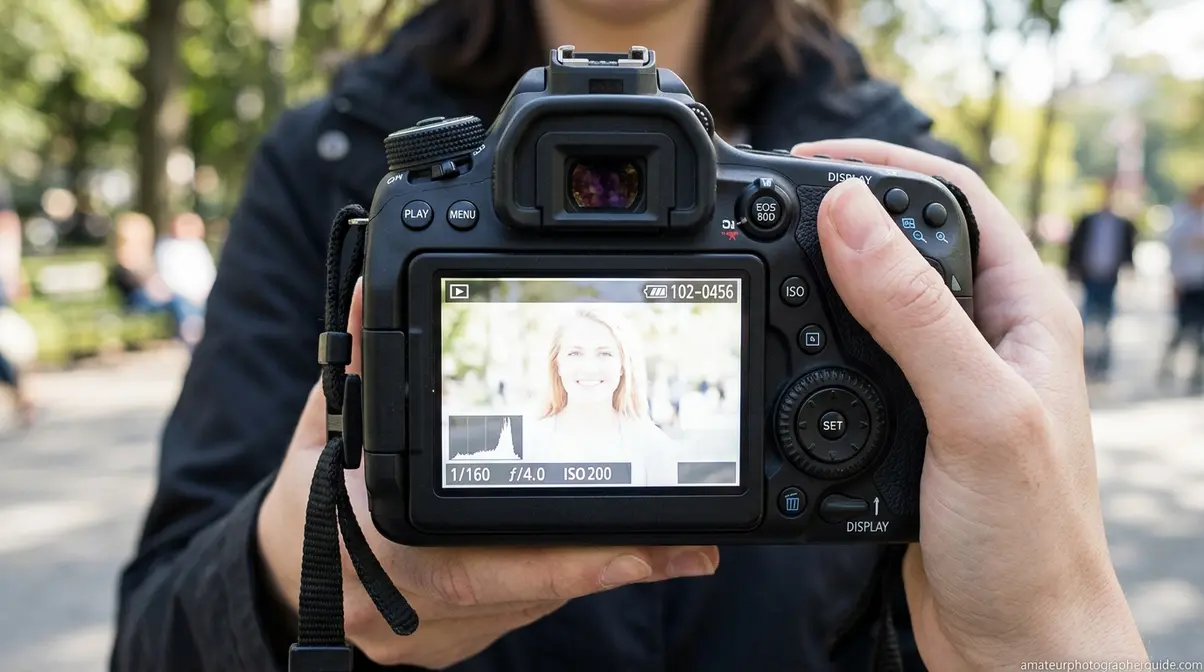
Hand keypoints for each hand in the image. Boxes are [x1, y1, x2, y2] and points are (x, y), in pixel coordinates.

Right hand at [256, 280, 718, 667]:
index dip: (568, 563)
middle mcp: (414, 605)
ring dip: (604, 573)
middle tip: (692, 548)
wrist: (284, 582)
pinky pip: (528, 609)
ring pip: (538, 606)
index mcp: (379, 549)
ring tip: (676, 547)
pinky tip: (621, 553)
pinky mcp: (459, 638)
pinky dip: (572, 578)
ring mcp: (438, 632)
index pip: (479, 565)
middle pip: (531, 592)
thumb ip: (357, 364)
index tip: (649, 549)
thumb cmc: (305, 503)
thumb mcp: (324, 428)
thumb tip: (367, 286)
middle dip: (616, 567)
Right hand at [793, 140, 1146, 667]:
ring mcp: (945, 380)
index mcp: (1024, 311)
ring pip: (872, 300)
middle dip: (839, 215)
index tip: (807, 162)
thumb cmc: (1031, 541)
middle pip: (906, 240)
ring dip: (819, 278)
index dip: (884, 164)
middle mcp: (986, 336)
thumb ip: (912, 312)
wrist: (1014, 642)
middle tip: (768, 210)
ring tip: (764, 268)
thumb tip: (846, 214)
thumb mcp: (974, 412)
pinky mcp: (907, 422)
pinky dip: (811, 341)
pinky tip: (781, 348)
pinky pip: (852, 358)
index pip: (955, 198)